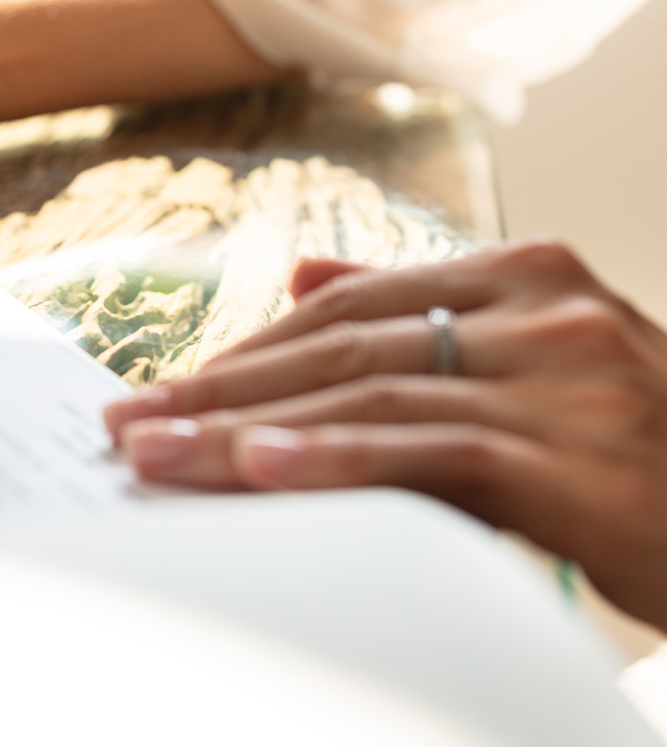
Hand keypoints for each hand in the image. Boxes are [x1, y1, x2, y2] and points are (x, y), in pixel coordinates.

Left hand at [105, 239, 666, 630]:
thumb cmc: (645, 452)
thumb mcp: (540, 366)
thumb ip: (428, 317)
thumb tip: (306, 280)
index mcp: (529, 276)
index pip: (354, 306)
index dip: (251, 348)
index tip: (167, 387)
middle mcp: (547, 310)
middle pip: (346, 343)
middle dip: (224, 387)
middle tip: (130, 422)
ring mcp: (567, 379)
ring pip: (373, 392)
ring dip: (249, 427)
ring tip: (156, 453)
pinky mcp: (584, 460)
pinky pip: (435, 453)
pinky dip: (339, 459)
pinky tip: (258, 470)